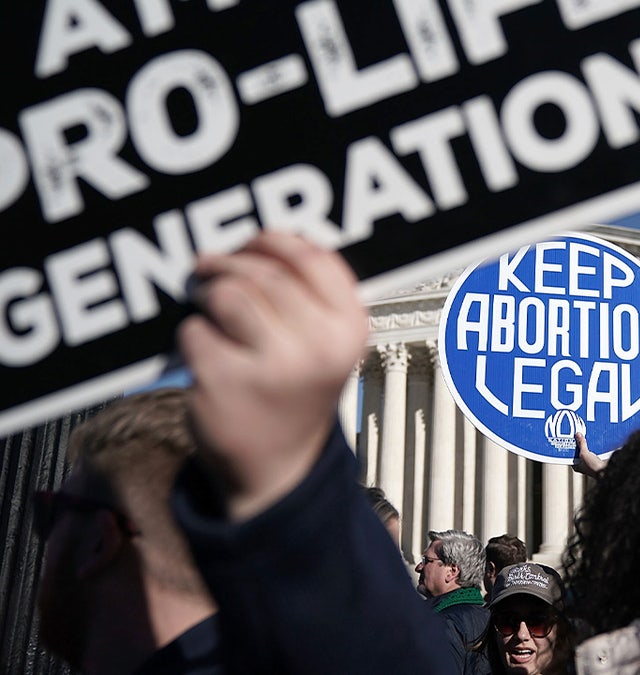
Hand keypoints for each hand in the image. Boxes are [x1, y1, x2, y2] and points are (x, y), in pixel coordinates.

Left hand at [177, 232, 366, 519]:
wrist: (276, 467)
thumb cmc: (296, 389)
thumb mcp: (325, 341)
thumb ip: (309, 291)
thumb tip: (261, 237)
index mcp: (350, 328)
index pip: (313, 256)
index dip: (274, 240)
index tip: (253, 242)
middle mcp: (320, 347)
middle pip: (264, 271)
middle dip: (229, 263)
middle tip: (211, 268)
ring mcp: (273, 366)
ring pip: (227, 293)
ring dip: (207, 294)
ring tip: (207, 304)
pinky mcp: (225, 382)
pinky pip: (194, 330)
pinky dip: (193, 336)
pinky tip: (207, 353)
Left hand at [572, 432, 606, 477]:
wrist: (606, 470)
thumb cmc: (593, 468)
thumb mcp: (584, 453)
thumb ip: (581, 444)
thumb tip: (578, 436)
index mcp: (577, 466)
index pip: (571, 455)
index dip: (571, 447)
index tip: (571, 439)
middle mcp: (583, 465)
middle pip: (579, 452)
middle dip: (580, 445)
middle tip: (579, 437)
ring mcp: (591, 462)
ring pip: (587, 452)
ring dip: (587, 446)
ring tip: (586, 438)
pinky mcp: (598, 460)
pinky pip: (594, 452)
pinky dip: (594, 447)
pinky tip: (594, 442)